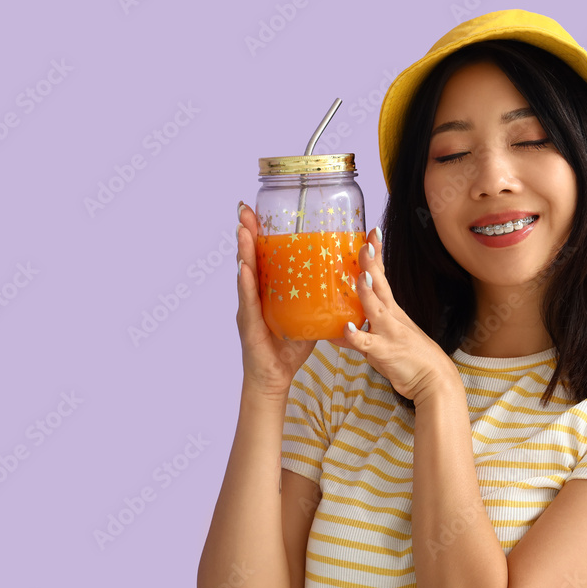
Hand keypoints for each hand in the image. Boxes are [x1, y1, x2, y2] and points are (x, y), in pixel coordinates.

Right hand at [235, 202, 316, 398]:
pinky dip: (246, 284)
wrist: (275, 378)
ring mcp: (248, 309)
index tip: (257, 210)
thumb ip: (319, 297)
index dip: (259, 233)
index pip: (263, 256)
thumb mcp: (307, 316)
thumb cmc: (289, 348)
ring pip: (246, 274)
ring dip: (244, 251)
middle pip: (250, 258)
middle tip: (245, 209)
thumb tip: (343, 278)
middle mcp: (254, 296)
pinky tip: (245, 268)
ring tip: (243, 229)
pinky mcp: (249, 325)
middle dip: (247, 233)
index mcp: (267, 291)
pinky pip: (249, 301)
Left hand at [329, 228, 455, 402]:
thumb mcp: (384, 341)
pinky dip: (357, 336)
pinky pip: (368, 343)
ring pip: (375, 309)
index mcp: (392, 311)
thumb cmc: (410, 359)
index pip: (382, 277)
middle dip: (372, 263)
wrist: (434, 380)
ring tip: (360, 277)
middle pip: (380, 285)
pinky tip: (347, 329)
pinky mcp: (385, 352)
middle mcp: (391, 317)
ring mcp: (389, 333)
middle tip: (366, 242)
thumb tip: (340, 330)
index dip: (376, 256)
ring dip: (367, 293)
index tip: (372, 233)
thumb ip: (362, 334)